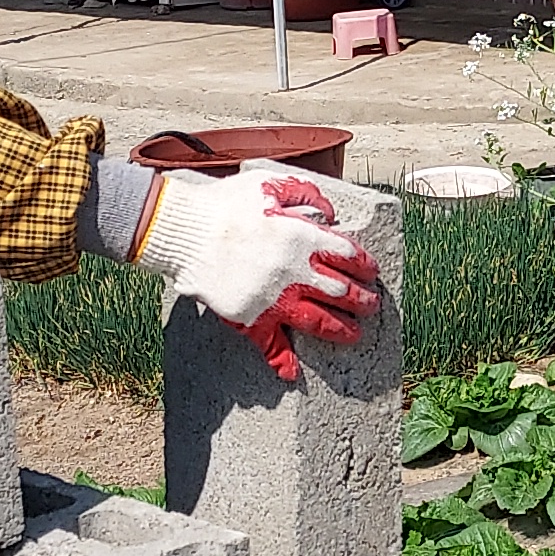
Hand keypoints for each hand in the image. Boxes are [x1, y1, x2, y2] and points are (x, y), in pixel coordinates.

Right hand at [134, 168, 383, 382]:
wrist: (182, 230)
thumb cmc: (224, 203)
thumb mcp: (269, 183)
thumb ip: (305, 193)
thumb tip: (329, 212)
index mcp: (303, 238)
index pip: (349, 256)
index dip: (365, 265)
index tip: (371, 272)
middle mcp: (295, 272)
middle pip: (342, 292)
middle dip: (363, 300)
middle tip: (372, 305)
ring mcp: (275, 299)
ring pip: (320, 321)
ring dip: (343, 330)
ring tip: (354, 334)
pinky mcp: (250, 318)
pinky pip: (271, 345)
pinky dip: (282, 361)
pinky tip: (292, 372)